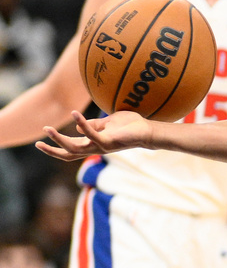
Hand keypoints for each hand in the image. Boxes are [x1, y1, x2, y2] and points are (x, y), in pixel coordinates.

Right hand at [35, 110, 152, 160]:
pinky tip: (74, 114)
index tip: (39, 141)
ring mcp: (101, 147)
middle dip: (52, 150)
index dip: (55, 146)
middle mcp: (95, 148)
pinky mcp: (109, 142)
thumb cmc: (129, 127)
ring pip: (74, 147)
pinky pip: (91, 134)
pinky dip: (82, 124)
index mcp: (93, 144)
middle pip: (68, 154)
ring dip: (59, 139)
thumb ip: (93, 125)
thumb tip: (78, 128)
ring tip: (47, 129)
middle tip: (36, 143)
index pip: (70, 148)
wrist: (148, 131)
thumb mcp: (107, 123)